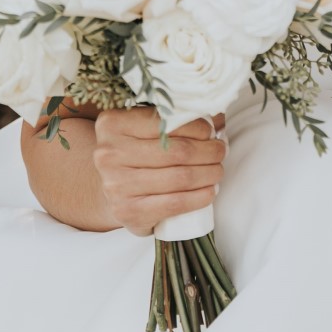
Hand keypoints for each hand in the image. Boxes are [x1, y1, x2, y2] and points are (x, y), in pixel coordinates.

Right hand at [92, 109, 226, 235]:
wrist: (111, 189)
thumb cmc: (134, 153)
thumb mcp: (145, 129)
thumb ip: (175, 119)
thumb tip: (218, 119)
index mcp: (113, 124)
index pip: (168, 122)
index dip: (198, 127)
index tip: (212, 132)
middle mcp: (109, 154)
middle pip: (178, 151)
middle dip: (209, 151)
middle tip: (221, 151)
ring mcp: (116, 185)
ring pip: (180, 177)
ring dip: (209, 173)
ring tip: (218, 170)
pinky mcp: (128, 212)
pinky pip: (175, 203)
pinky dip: (199, 197)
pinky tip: (210, 191)